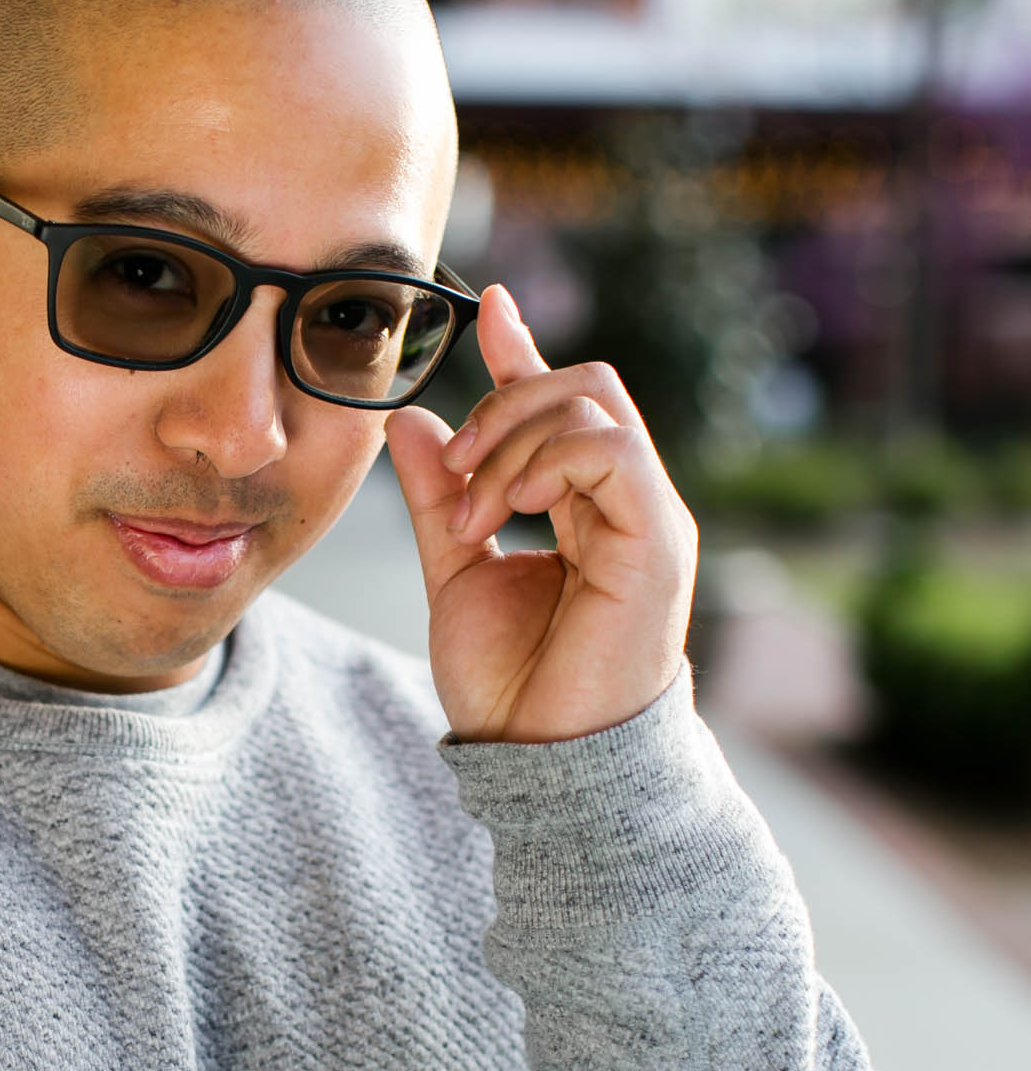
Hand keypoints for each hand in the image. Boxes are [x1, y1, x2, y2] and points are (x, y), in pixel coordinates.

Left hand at [386, 285, 696, 743]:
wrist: (543, 765)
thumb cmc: (513, 687)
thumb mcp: (456, 571)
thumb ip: (438, 499)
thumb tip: (412, 423)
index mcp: (590, 508)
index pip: (567, 403)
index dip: (526, 350)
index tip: (487, 306)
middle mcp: (630, 503)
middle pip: (584, 384)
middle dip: (505, 400)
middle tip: (454, 466)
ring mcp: (650, 518)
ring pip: (594, 405)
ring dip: (514, 438)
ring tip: (473, 510)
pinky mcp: (658, 541)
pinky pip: (611, 449)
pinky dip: (545, 461)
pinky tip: (508, 510)